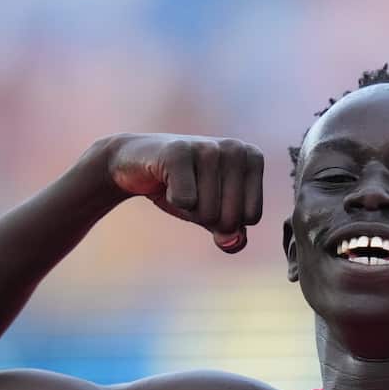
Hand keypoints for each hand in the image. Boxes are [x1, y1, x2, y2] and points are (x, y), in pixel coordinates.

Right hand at [103, 133, 263, 252]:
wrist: (136, 164)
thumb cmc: (184, 189)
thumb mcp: (214, 215)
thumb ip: (232, 234)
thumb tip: (232, 243)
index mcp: (252, 158)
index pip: (251, 216)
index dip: (225, 219)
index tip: (209, 196)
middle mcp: (235, 148)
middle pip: (231, 218)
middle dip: (206, 217)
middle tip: (191, 192)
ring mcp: (207, 147)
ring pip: (208, 212)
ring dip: (188, 208)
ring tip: (179, 184)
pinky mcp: (178, 151)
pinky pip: (185, 201)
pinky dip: (172, 200)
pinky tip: (165, 180)